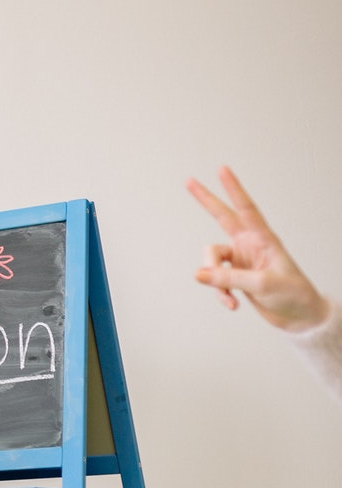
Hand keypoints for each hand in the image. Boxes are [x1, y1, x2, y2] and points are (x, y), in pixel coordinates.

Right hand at [187, 167, 330, 332]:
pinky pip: (215, 280)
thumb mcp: (262, 285)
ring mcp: (240, 260)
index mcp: (264, 239)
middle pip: (222, 217)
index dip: (234, 189)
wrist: (299, 318)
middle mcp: (250, 245)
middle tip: (189, 181)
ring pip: (211, 260)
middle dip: (205, 200)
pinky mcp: (235, 276)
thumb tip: (198, 274)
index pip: (246, 209)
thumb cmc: (293, 295)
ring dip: (215, 280)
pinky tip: (233, 304)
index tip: (222, 169)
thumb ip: (229, 278)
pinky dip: (221, 293)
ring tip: (230, 296)